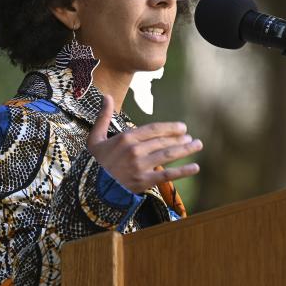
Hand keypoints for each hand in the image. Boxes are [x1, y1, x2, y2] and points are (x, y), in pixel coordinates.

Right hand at [87, 95, 202, 194]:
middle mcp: (135, 150)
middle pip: (163, 141)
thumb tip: (106, 96)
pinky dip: (183, 171)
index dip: (170, 128)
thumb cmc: (93, 163)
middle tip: (191, 138)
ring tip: (197, 145)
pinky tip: (195, 167)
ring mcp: (140, 166)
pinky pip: (167, 175)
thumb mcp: (95, 138)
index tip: (182, 127)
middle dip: (180, 139)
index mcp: (125, 138)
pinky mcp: (143, 181)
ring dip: (185, 149)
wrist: (89, 189)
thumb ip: (103, 117)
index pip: (153, 129)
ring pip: (168, 155)